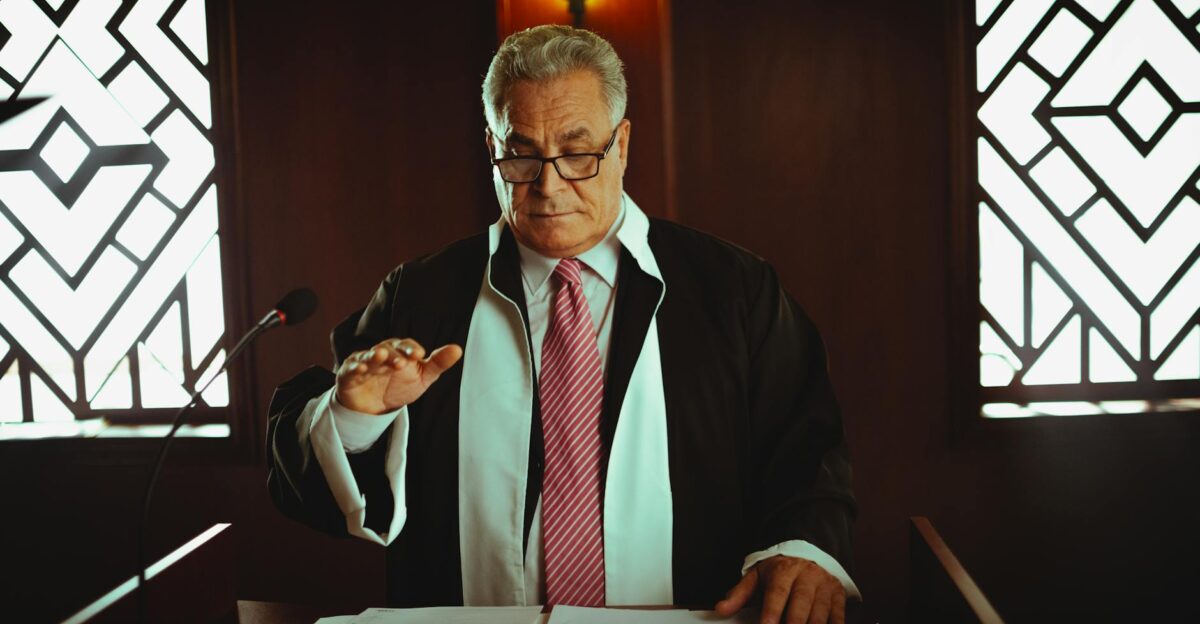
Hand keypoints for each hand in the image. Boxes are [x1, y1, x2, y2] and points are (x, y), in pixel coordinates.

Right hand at [335, 338, 462, 414]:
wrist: (376, 408)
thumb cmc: (400, 386)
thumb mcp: (422, 377)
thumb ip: (438, 363)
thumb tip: (458, 349)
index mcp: (400, 352)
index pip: (406, 346)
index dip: (411, 349)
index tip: (419, 355)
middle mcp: (382, 353)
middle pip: (387, 349)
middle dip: (394, 354)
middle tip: (401, 362)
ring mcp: (364, 363)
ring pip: (368, 355)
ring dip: (373, 355)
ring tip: (379, 356)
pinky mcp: (349, 375)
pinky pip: (350, 369)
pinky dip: (354, 367)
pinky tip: (360, 369)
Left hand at [715, 555, 845, 623]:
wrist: (808, 551)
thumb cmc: (779, 570)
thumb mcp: (757, 575)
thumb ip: (739, 594)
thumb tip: (721, 609)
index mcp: (784, 570)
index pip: (778, 592)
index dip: (772, 611)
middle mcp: (807, 576)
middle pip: (802, 603)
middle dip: (794, 623)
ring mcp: (825, 585)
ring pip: (821, 612)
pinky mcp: (838, 594)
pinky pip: (838, 615)